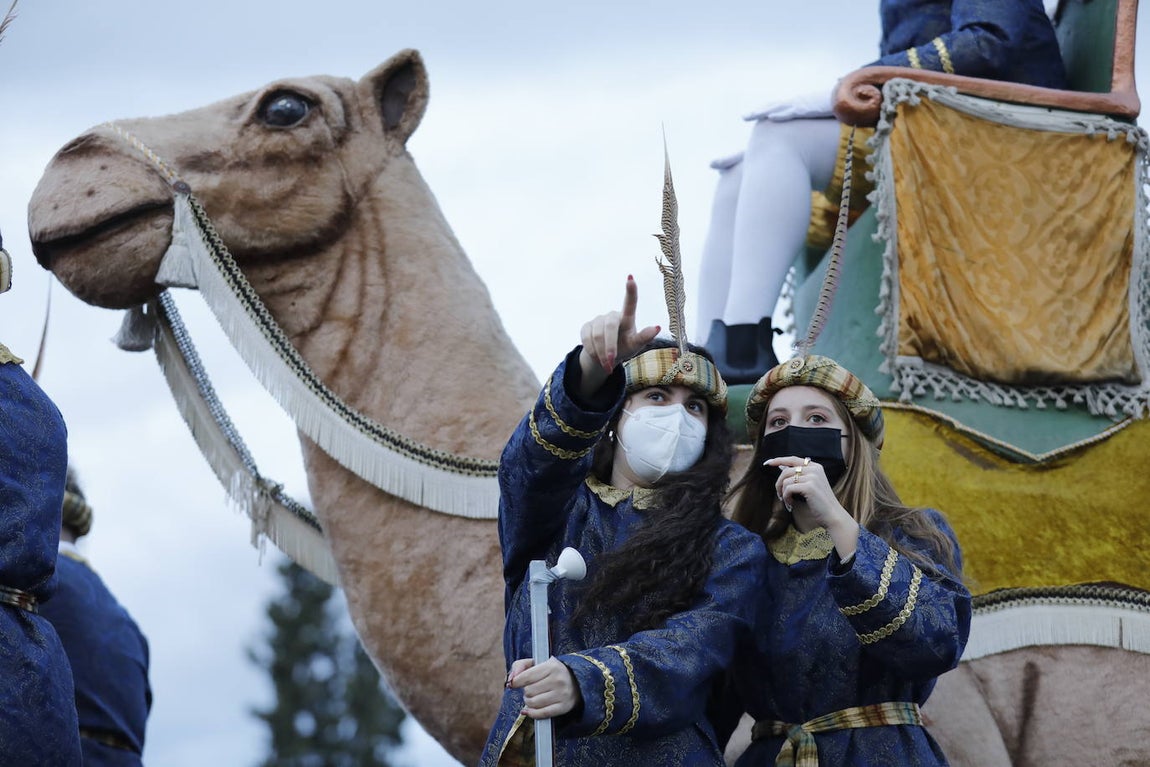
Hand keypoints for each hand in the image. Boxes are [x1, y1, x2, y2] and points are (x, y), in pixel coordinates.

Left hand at [507, 657, 580, 719]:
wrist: (577, 681)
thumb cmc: (551, 671)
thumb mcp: (537, 662)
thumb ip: (519, 666)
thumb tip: (510, 680)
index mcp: (551, 666)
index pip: (526, 677)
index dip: (516, 682)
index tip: (513, 683)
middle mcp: (558, 680)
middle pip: (528, 691)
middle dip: (526, 691)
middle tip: (531, 689)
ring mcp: (562, 694)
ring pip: (533, 703)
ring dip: (528, 702)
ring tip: (533, 697)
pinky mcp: (564, 707)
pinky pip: (542, 713)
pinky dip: (532, 713)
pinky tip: (529, 710)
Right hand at [578, 275, 659, 395]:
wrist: (606, 357)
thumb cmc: (625, 348)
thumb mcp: (636, 346)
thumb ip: (644, 337)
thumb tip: (657, 327)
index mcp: (627, 318)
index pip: (629, 303)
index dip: (630, 291)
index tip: (630, 278)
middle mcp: (612, 316)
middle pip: (609, 328)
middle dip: (609, 346)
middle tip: (610, 361)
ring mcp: (598, 320)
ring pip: (596, 335)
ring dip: (600, 353)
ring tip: (606, 363)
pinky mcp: (586, 326)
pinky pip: (586, 338)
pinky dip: (592, 350)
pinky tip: (596, 356)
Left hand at [743, 88, 834, 121]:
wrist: (851, 95)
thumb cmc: (838, 105)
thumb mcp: (821, 113)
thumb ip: (813, 118)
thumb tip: (810, 126)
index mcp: (799, 104)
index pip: (778, 107)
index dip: (765, 110)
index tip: (753, 116)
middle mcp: (797, 102)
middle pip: (774, 106)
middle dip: (758, 111)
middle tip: (744, 116)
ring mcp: (802, 104)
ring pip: (779, 107)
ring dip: (763, 111)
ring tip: (749, 116)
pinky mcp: (809, 107)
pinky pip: (793, 111)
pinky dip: (782, 114)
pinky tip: (771, 117)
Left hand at [765, 456, 857, 556]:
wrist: (832, 515)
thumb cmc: (820, 502)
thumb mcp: (810, 485)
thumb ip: (798, 475)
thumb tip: (781, 467)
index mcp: (815, 466)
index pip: (793, 459)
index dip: (779, 459)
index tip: (767, 463)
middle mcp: (814, 469)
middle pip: (786, 471)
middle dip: (778, 483)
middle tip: (779, 495)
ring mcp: (812, 477)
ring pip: (786, 480)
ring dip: (782, 492)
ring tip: (787, 501)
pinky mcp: (809, 486)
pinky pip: (788, 489)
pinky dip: (786, 497)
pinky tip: (791, 504)